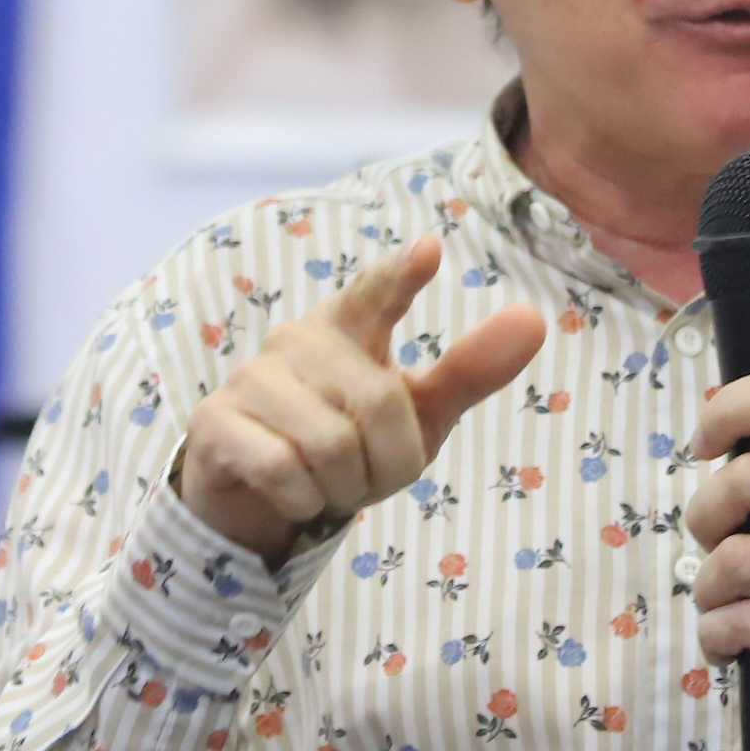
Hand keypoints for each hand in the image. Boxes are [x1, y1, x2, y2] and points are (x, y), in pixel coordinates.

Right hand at [173, 236, 552, 564]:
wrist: (258, 496)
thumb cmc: (350, 442)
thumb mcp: (417, 413)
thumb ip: (470, 370)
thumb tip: (535, 319)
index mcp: (350, 325)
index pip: (376, 292)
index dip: (400, 276)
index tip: (429, 250)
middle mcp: (298, 339)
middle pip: (378, 404)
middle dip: (388, 464)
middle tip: (368, 477)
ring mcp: (251, 378)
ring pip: (330, 445)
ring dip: (344, 487)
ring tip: (330, 484)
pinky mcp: (215, 422)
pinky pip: (282, 470)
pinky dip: (304, 500)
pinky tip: (294, 494)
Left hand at [687, 374, 749, 750]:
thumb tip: (724, 454)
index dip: (735, 407)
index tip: (705, 443)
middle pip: (747, 476)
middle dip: (705, 518)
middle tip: (715, 550)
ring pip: (734, 556)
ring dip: (707, 589)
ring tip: (724, 608)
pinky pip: (742, 621)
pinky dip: (718, 636)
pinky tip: (732, 647)